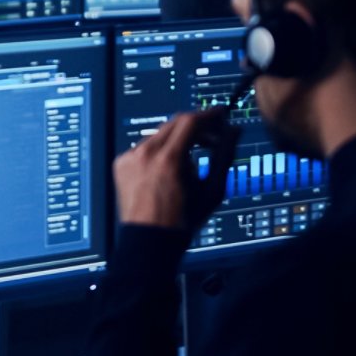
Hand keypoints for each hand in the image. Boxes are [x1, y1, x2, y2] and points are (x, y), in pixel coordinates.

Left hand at [114, 108, 237, 231]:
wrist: (149, 241)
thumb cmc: (182, 220)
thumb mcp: (211, 189)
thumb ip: (224, 155)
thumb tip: (234, 132)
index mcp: (166, 159)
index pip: (189, 122)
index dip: (208, 115)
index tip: (220, 114)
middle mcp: (144, 153)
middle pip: (172, 124)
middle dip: (195, 128)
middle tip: (213, 137)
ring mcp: (129, 158)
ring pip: (158, 137)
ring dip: (177, 143)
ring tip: (189, 166)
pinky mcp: (121, 164)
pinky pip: (143, 150)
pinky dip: (158, 154)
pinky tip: (167, 173)